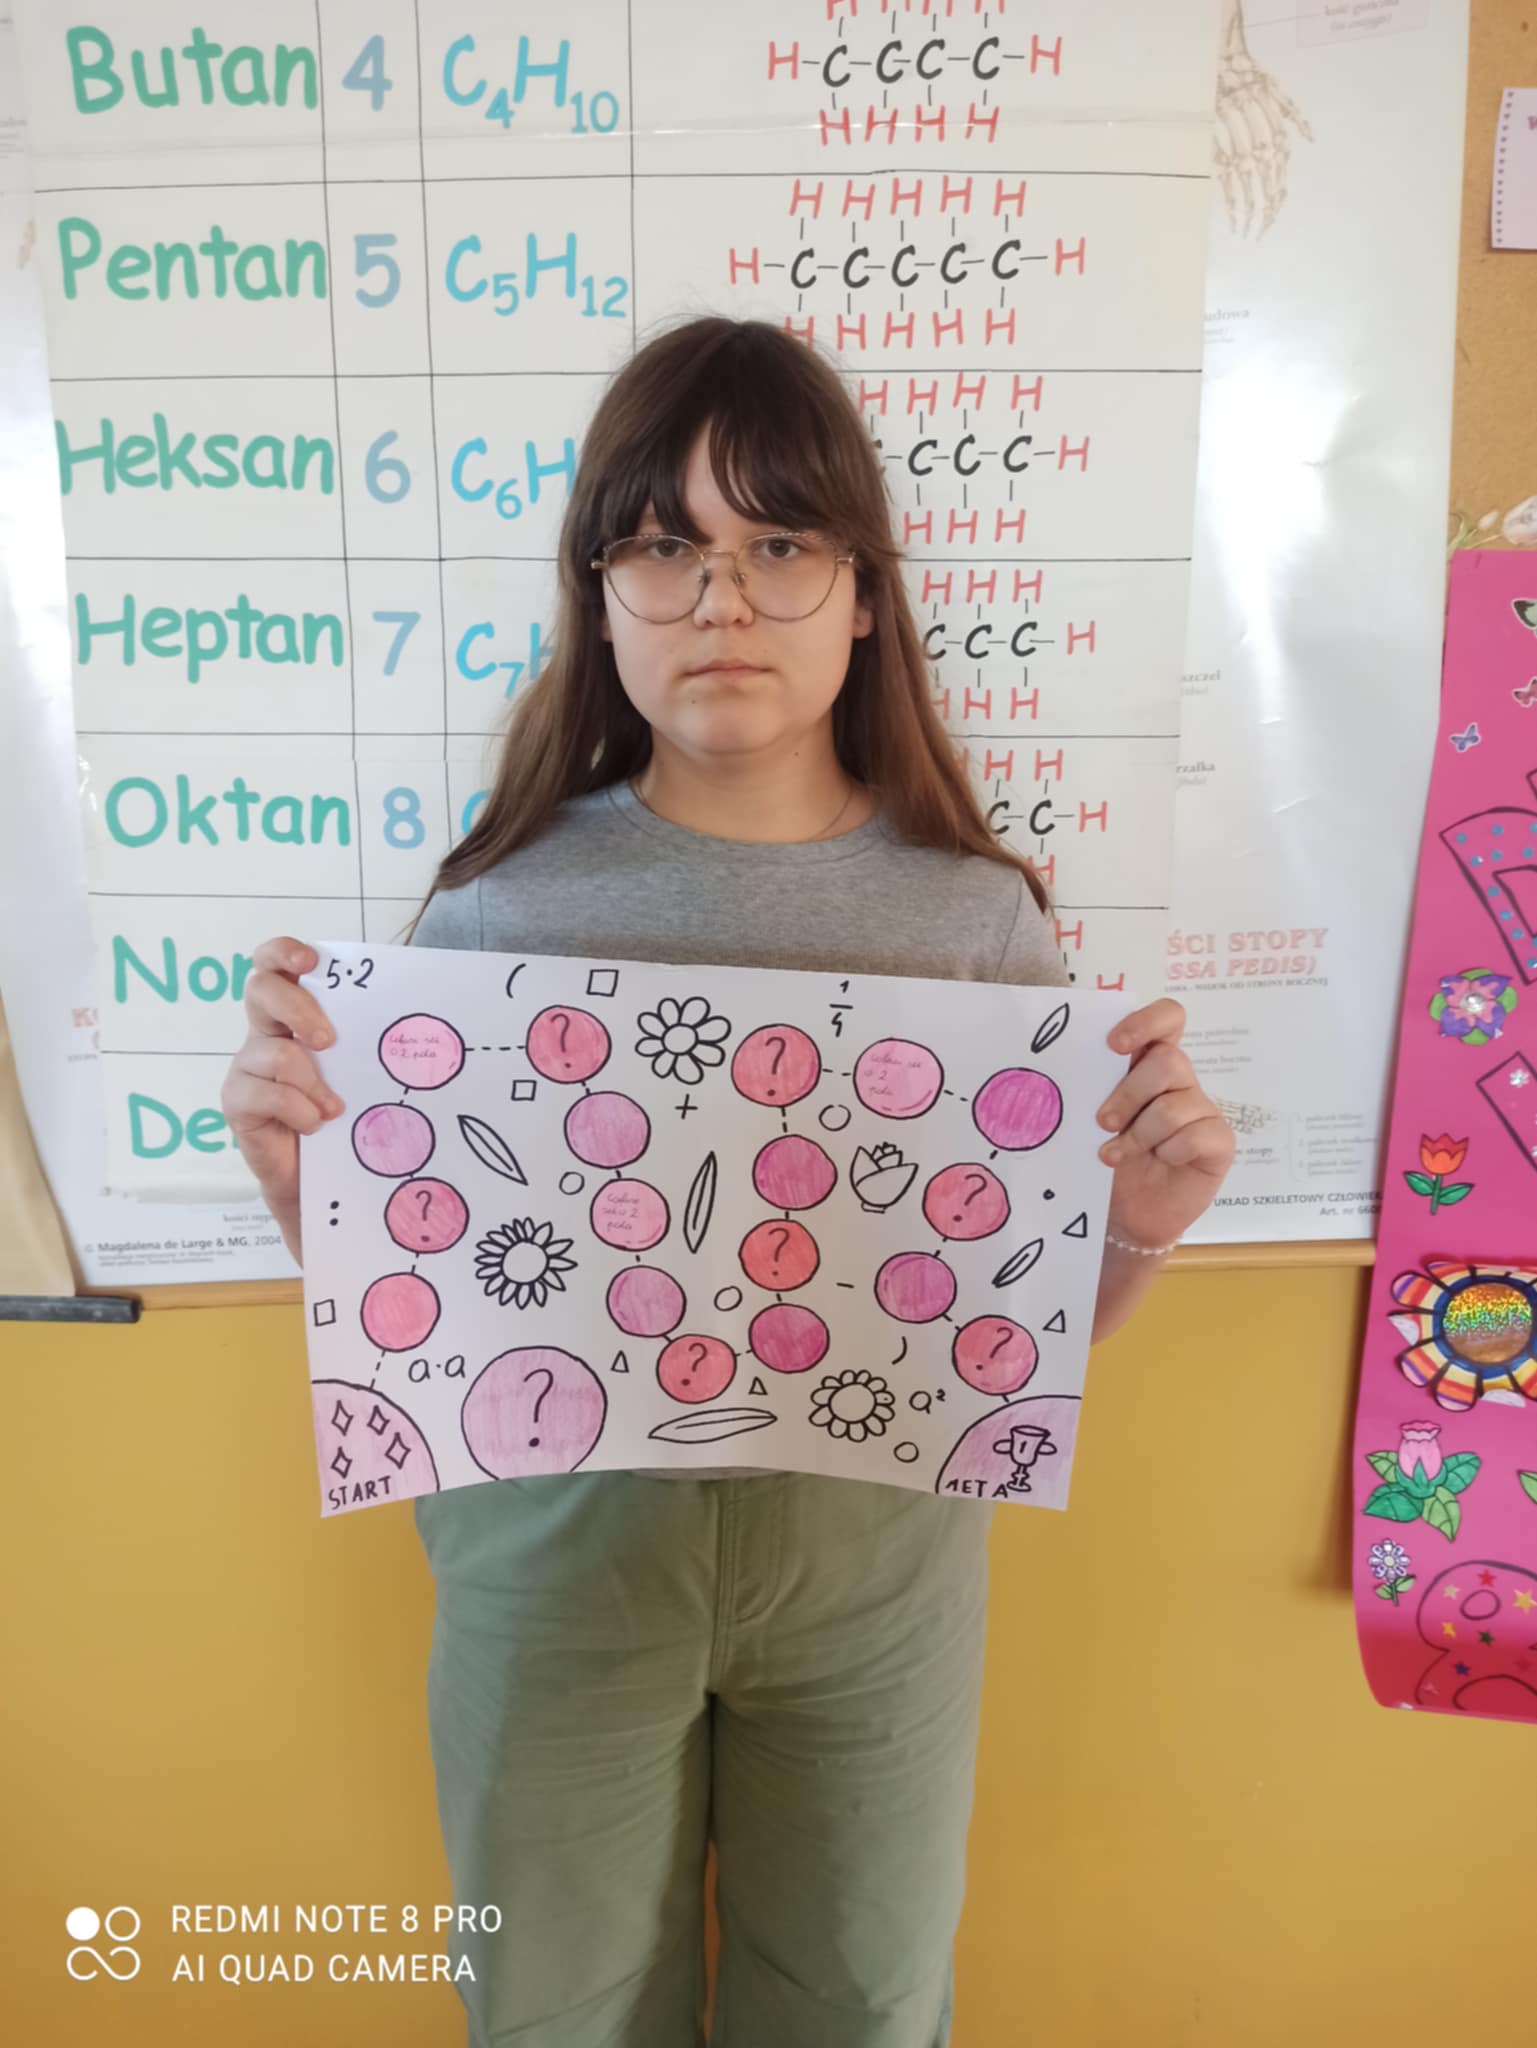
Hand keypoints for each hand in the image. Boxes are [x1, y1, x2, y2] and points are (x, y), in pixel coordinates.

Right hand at [220, 938, 344, 1230]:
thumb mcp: (353, 1068)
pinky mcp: (236, 1102)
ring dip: (312, 1083)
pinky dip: (299, 1110)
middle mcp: (262, 1034)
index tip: (311, 961)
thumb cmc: (340, 1115)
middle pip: (260, 990)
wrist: (318, 1176)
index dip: (283, 952)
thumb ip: (357, 1036)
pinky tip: (314, 1126)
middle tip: (328, 1041)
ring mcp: (245, 1067)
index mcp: (289, 1016)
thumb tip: (403, 1005)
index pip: (272, 965)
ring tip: (333, 1108)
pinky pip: (266, 1094)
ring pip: (275, 1052)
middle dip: (299, 1009)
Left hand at [1094, 998, 1234, 1250]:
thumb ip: (1090, 1087)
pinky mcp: (1219, 1142)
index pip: (1167, 1019)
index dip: (1146, 1022)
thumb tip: (1063, 1062)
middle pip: (1169, 1060)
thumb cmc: (1105, 1158)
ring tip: (1114, 1156)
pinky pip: (1198, 1135)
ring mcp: (1202, 1110)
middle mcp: (1179, 1081)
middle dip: (1129, 1094)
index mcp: (1147, 1063)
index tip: (1113, 1045)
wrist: (1123, 1216)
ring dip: (1140, 1134)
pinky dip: (1170, 1152)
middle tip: (1102, 1123)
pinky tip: (1160, 1163)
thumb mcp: (1089, 1119)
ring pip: (1177, 1104)